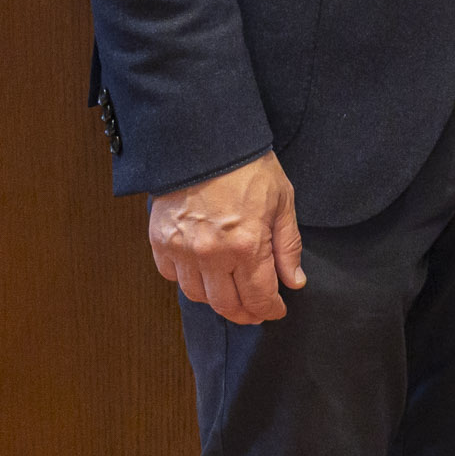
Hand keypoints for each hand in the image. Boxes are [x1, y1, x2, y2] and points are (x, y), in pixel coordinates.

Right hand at [148, 150, 303, 324]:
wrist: (205, 141)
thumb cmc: (248, 167)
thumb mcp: (282, 201)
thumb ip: (288, 246)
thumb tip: (294, 282)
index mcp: (247, 245)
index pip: (258, 297)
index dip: (269, 310)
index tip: (276, 310)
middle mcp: (212, 254)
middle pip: (226, 305)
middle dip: (244, 313)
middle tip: (255, 312)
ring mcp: (182, 249)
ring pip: (197, 296)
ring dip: (216, 299)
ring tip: (230, 292)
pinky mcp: (160, 241)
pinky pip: (171, 276)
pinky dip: (187, 279)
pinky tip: (202, 271)